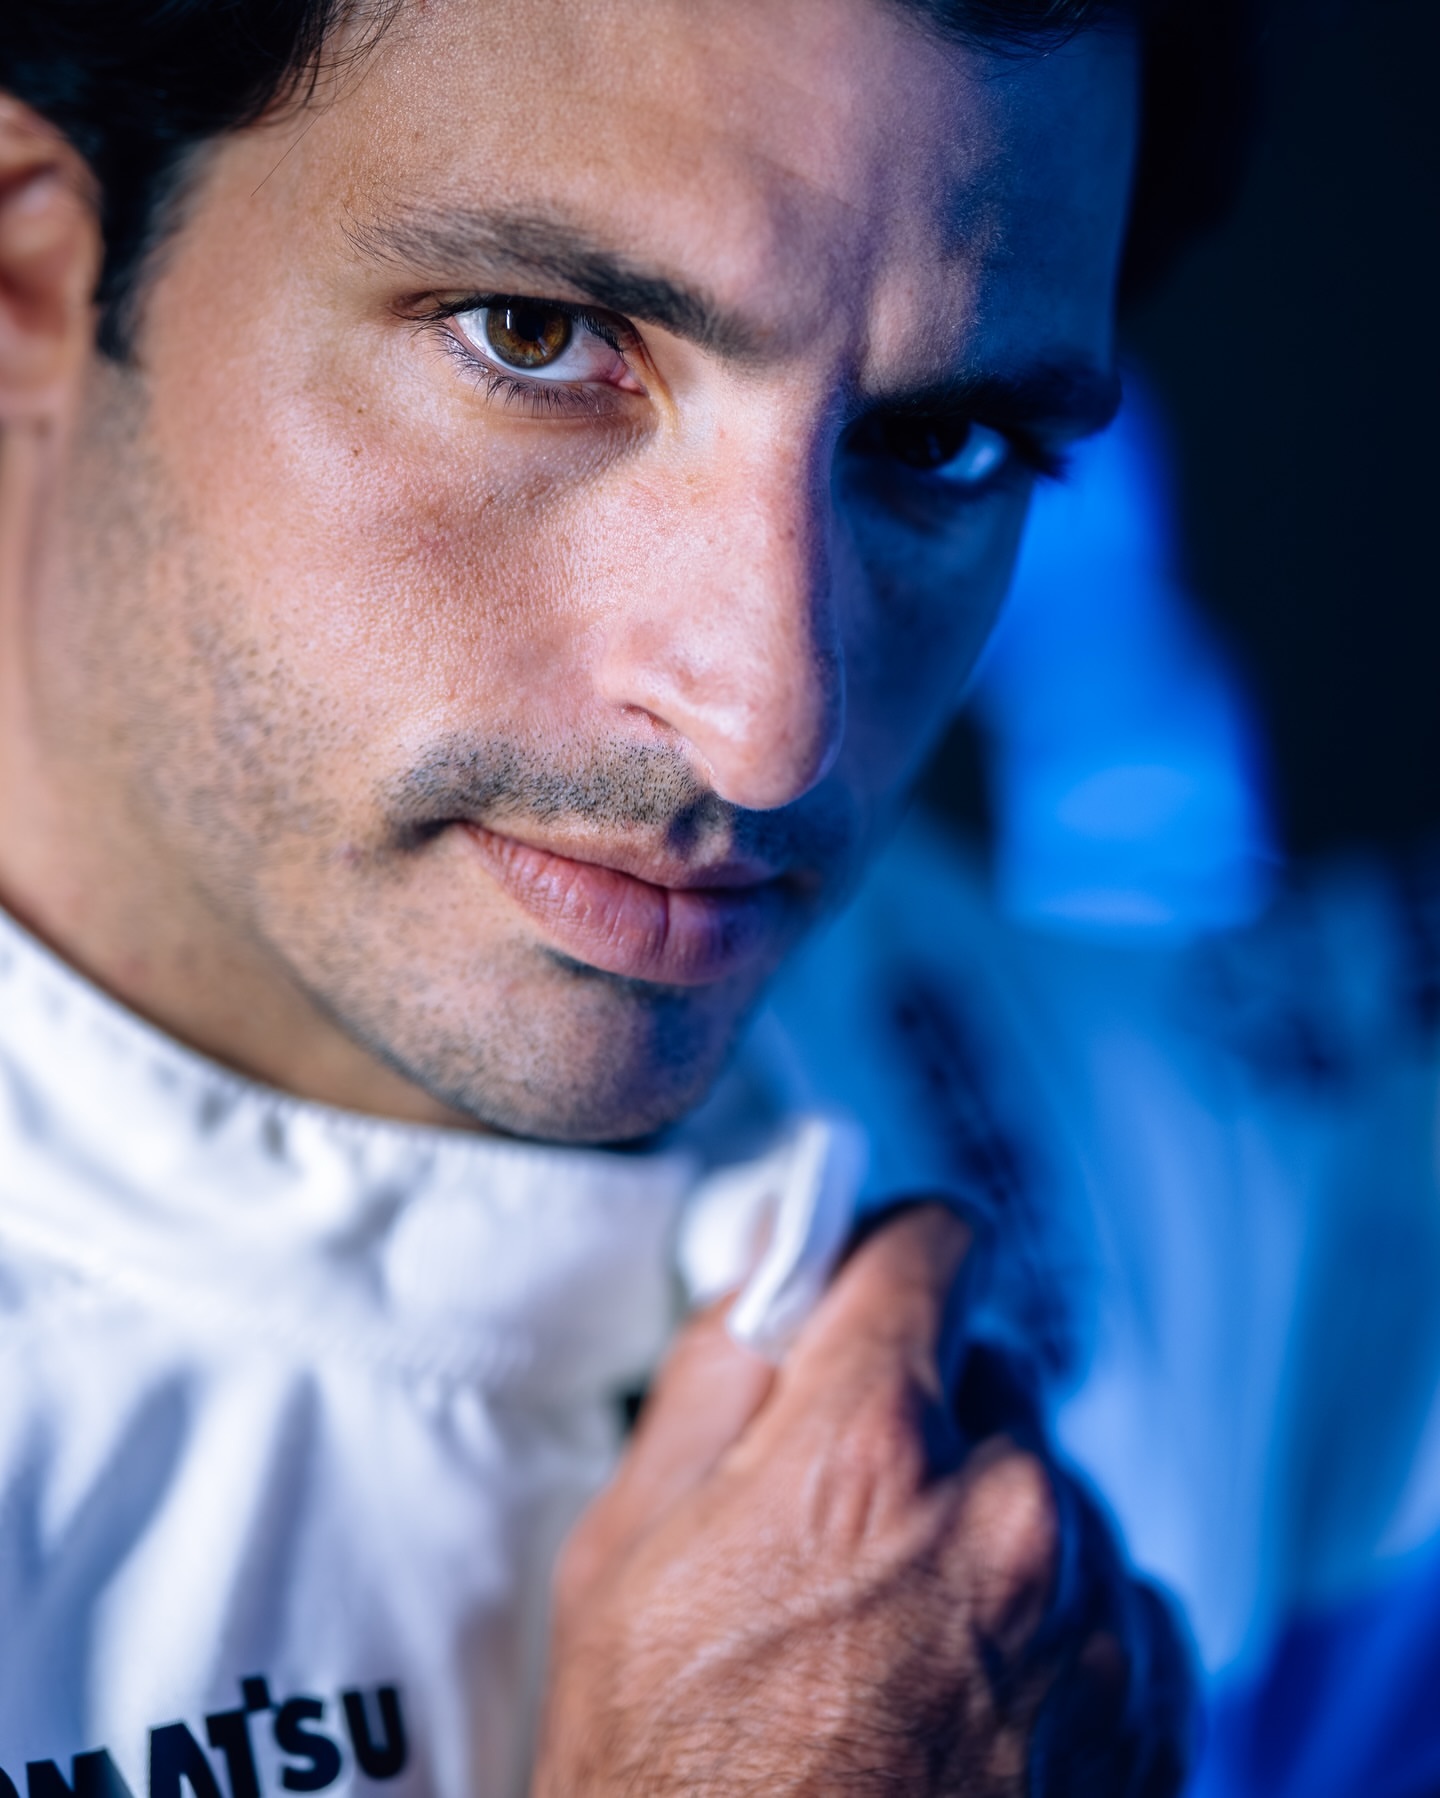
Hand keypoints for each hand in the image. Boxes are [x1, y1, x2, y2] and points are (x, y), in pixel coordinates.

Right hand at [532, 1205, 1191, 1796]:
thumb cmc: (664, 1787)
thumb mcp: (621, 1556)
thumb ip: (714, 1378)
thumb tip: (775, 1272)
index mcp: (868, 1448)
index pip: (934, 1244)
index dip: (893, 1256)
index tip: (879, 1286)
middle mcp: (1007, 1512)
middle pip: (994, 1374)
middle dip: (924, 1416)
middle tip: (844, 1517)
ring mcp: (1094, 1619)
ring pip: (1055, 1487)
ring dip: (990, 1523)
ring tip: (899, 1636)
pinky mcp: (1149, 1710)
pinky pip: (1114, 1595)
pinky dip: (1054, 1615)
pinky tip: (967, 1693)